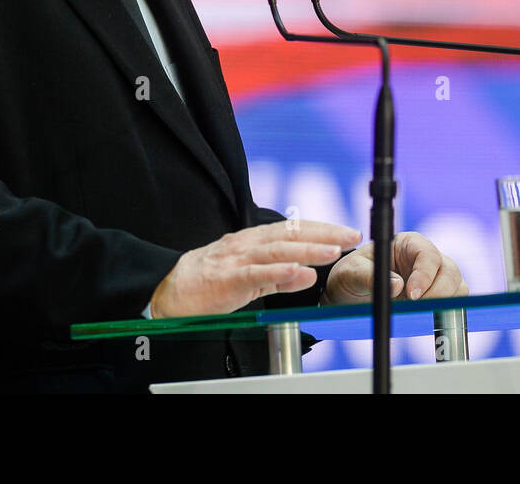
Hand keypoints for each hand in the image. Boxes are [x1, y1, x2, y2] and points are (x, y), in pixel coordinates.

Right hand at [150, 221, 361, 317]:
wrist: (168, 290)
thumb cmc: (208, 282)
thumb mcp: (250, 278)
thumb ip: (279, 276)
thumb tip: (309, 274)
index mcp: (253, 241)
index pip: (293, 230)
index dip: (322, 228)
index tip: (347, 231)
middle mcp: (247, 244)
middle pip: (290, 234)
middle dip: (323, 233)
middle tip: (351, 235)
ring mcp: (236, 260)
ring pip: (277, 251)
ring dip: (307, 250)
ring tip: (332, 251)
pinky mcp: (226, 279)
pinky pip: (255, 274)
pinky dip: (277, 271)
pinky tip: (296, 271)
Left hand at [322, 231, 467, 304]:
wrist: (350, 293)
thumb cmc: (351, 275)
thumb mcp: (351, 273)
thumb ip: (370, 276)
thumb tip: (397, 286)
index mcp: (408, 243)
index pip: (427, 254)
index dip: (424, 275)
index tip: (411, 294)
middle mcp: (426, 258)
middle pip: (449, 270)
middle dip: (437, 292)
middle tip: (415, 307)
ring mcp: (436, 276)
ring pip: (457, 286)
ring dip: (444, 302)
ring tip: (416, 313)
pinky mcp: (438, 296)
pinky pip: (455, 302)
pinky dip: (446, 311)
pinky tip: (425, 318)